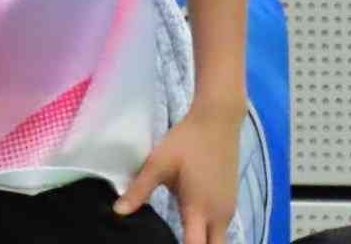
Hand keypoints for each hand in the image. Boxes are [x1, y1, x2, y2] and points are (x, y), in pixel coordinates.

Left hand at [112, 99, 244, 243]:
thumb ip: (140, 189)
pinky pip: (222, 226)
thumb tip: (118, 211)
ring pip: (219, 239)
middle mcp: (219, 215)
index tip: (166, 243)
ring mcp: (229, 208)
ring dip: (204, 241)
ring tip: (183, 236)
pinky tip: (194, 221)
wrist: (218, 119)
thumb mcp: (159, 163)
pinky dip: (209, 231)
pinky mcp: (232, 199)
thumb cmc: (187, 140)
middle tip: (180, 240)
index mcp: (198, 208)